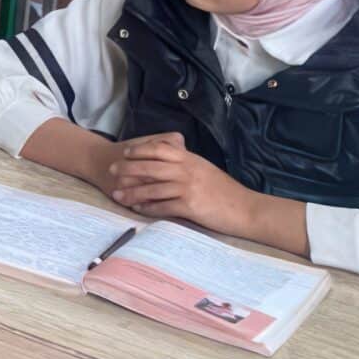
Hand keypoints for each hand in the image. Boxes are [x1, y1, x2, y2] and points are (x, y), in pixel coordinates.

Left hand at [105, 132, 257, 233]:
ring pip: (152, 187)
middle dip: (127, 168)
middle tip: (112, 171)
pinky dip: (147, 207)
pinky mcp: (189, 206)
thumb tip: (171, 159)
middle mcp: (187, 170)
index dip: (140, 149)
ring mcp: (188, 188)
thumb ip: (187, 163)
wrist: (246, 209)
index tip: (125, 152)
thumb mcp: (206, 169)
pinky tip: (137, 210)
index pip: (159, 148)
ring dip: (132, 191)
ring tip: (117, 195)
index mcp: (190, 159)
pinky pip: (162, 206)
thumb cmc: (226, 191)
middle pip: (150, 166)